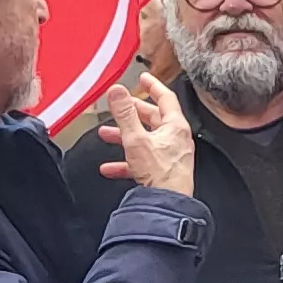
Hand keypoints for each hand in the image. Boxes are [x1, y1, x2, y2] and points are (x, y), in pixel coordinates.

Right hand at [99, 73, 196, 195]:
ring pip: (144, 140)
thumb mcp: (136, 139)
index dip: (153, 85)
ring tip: (106, 135)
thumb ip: (124, 114)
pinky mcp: (162, 172)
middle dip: (132, 113)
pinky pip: (141, 162)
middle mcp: (175, 139)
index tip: (144, 78)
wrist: (166, 205)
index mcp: (175, 127)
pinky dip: (125, 162)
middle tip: (119, 107)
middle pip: (153, 119)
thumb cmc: (160, 174)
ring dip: (124, 137)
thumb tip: (117, 91)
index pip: (166, 98)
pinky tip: (110, 167)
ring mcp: (170, 156)